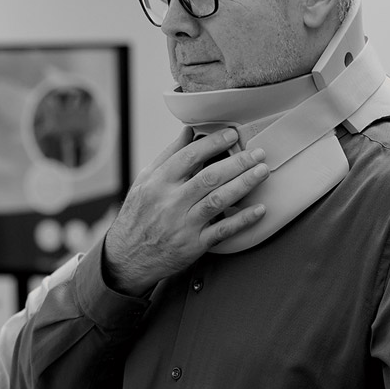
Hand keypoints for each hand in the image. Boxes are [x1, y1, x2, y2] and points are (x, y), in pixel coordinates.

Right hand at [103, 128, 269, 295]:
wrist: (128, 257)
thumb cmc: (138, 215)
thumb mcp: (145, 181)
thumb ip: (168, 156)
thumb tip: (189, 131)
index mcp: (159, 183)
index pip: (189, 157)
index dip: (213, 143)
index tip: (232, 134)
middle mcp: (171, 202)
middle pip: (209, 177)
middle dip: (237, 163)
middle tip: (257, 153)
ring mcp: (184, 225)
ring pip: (218, 200)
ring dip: (244, 184)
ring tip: (262, 172)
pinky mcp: (194, 245)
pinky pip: (222, 231)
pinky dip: (242, 220)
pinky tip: (259, 209)